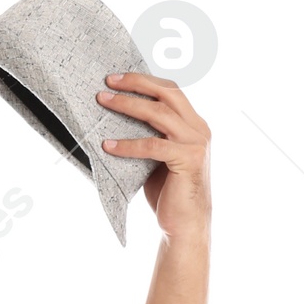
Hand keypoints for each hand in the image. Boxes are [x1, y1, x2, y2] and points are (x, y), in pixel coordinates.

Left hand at [97, 71, 210, 235]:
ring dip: (127, 105)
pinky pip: (153, 146)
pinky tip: (108, 145)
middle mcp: (199, 129)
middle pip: (167, 93)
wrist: (185, 225)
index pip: (171, 91)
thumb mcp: (158, 157)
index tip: (119, 78)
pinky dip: (128, 145)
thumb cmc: (169, 193)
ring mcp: (196, 143)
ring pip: (159, 114)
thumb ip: (150, 136)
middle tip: (109, 81)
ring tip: (104, 102)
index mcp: (194, 124)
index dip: (145, 81)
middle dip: (136, 83)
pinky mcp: (188, 160)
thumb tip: (118, 119)